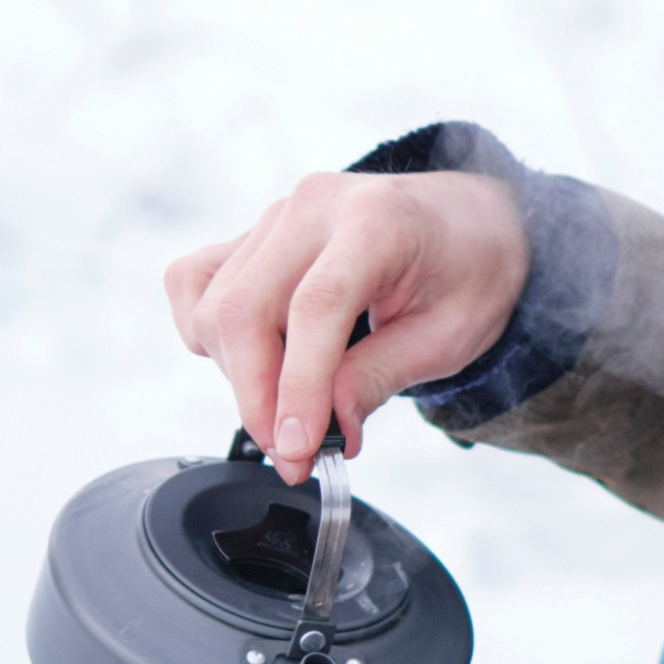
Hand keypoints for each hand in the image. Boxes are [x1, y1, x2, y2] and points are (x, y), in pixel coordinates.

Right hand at [164, 168, 529, 470]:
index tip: (296, 450)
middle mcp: (314, 206)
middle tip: (293, 456)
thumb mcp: (451, 335)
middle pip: (245, 310)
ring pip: (215, 307)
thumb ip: (381, 377)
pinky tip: (255, 362)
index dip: (297, 387)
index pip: (314, 308)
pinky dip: (209, 335)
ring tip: (294, 407)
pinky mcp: (251, 234)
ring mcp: (275, 216)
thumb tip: (327, 429)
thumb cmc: (469, 270)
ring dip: (240, 377)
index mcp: (376, 220)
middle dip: (258, 399)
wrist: (468, 219)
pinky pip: (195, 283)